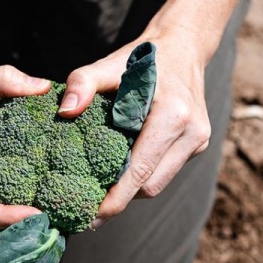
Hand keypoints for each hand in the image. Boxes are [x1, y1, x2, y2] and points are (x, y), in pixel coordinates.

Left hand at [57, 28, 210, 227]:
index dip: (115, 199)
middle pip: (150, 186)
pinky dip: (142, 176)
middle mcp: (192, 133)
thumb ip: (83, 83)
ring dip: (131, 190)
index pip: (140, 172)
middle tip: (88, 208)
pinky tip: (120, 172)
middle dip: (120, 199)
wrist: (182, 48)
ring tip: (101, 192)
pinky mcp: (197, 144)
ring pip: (158, 184)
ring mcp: (198, 141)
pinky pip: (164, 172)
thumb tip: (64, 112)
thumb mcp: (108, 64)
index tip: (90, 215)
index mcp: (173, 116)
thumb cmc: (141, 59)